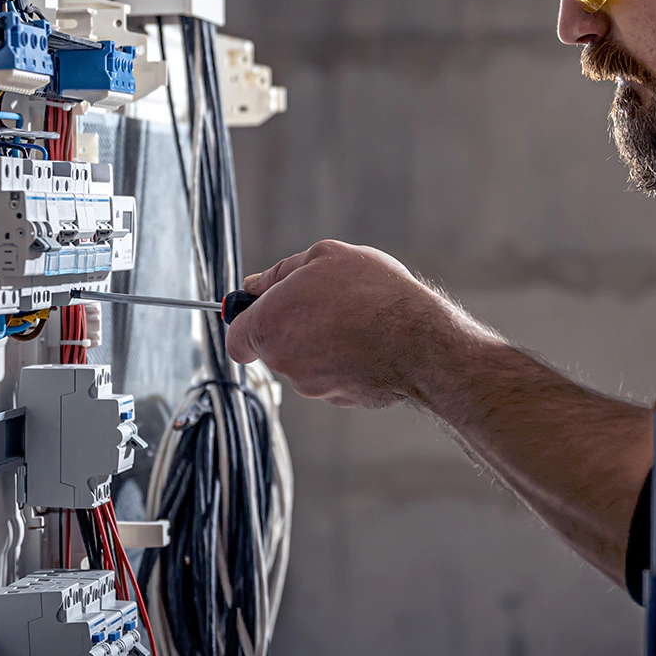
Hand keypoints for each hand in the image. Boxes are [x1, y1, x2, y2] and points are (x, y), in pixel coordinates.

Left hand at [225, 240, 493, 406]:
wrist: (419, 341)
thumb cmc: (373, 293)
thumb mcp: (325, 257)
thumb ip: (281, 272)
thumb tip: (256, 284)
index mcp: (269, 325)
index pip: (236, 338)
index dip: (247, 322)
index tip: (265, 310)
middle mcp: (284, 361)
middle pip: (273, 347)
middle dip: (292, 326)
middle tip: (326, 301)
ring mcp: (313, 385)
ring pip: (305, 362)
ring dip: (321, 342)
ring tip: (356, 318)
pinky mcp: (341, 399)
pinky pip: (333, 376)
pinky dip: (345, 361)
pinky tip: (369, 341)